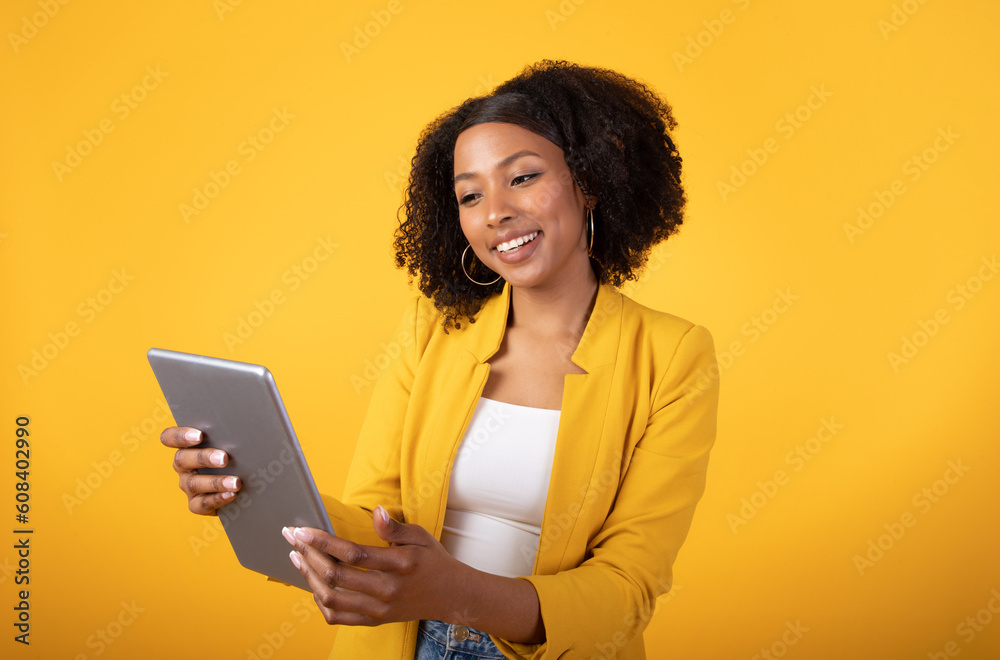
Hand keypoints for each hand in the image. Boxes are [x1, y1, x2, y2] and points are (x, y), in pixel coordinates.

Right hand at [159, 426, 240, 514]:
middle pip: (182, 459)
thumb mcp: (234, 441)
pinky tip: (232, 494)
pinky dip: (217, 499)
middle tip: (224, 458)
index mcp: (187, 445)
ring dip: (216, 482)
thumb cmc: (238, 454)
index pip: (170, 437)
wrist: (243, 486)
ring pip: (194, 483)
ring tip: (235, 482)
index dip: (179, 436)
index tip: (199, 435)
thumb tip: (246, 423)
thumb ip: (232, 431)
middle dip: (203, 458)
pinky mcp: (196, 504)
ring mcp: (188, 485)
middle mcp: (183, 465)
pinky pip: (202, 503)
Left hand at [283, 506, 467, 626]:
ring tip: (297, 558)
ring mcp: (379, 609)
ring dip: (309, 577)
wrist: (451, 596)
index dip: (324, 542)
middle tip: (292, 538)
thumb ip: (394, 527)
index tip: (303, 530)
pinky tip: (313, 584)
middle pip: (336, 575)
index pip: (353, 554)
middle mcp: (387, 590)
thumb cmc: (433, 561)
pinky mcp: (374, 621)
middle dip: (308, 554)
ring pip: (331, 598)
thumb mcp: (420, 536)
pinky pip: (338, 617)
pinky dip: (320, 601)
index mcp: (400, 565)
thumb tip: (377, 511)